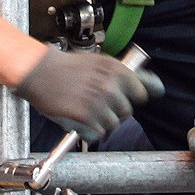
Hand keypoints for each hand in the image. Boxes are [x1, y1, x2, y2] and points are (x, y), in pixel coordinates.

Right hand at [16, 46, 158, 138]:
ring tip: (87, 110)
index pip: (144, 92)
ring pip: (114, 124)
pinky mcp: (86, 116)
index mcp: (116, 69)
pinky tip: (80, 118)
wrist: (39, 71)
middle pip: (128, 111)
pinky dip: (91, 129)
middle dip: (115, 110)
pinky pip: (99, 131)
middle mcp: (111, 85)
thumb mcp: (99, 62)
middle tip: (97, 103)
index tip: (129, 98)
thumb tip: (154, 88)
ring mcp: (99, 101)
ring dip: (102, 121)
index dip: (134, 97)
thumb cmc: (67, 66)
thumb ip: (122, 75)